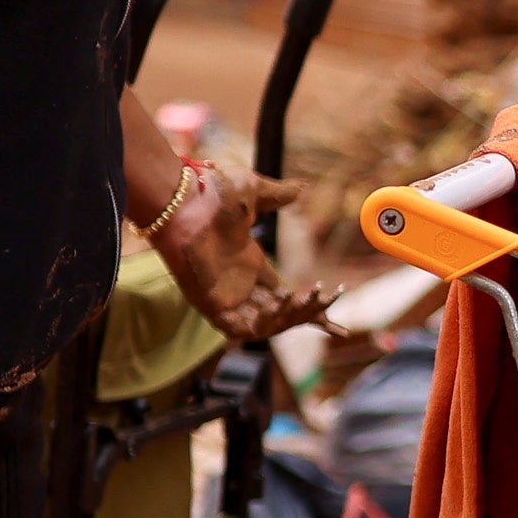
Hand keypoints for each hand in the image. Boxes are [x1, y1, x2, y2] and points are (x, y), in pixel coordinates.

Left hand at [147, 158, 334, 345]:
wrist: (185, 199)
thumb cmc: (212, 194)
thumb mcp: (255, 192)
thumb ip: (279, 195)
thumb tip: (302, 187)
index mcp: (247, 263)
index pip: (282, 292)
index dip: (307, 303)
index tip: (332, 307)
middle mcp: (237, 284)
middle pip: (280, 312)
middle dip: (307, 312)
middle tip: (330, 302)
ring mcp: (224, 297)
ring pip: (265, 324)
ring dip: (290, 317)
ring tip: (307, 297)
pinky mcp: (211, 306)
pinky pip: (242, 330)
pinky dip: (265, 324)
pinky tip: (282, 304)